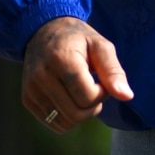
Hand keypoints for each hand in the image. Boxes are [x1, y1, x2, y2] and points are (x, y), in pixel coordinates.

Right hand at [22, 16, 133, 130]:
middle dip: (93, 106)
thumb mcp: (100, 46)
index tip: (99, 78)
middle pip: (76, 113)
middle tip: (93, 88)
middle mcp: (41, 76)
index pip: (88, 97)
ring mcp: (31, 89)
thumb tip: (127, 96)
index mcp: (61, 60)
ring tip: (81, 93)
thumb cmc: (78, 39)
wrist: (42, 31)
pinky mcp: (27, 99)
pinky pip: (54, 123)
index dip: (102, 93)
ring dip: (81, 114)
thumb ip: (113, 71)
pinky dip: (67, 117)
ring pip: (65, 123)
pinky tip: (69, 98)